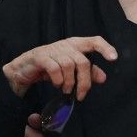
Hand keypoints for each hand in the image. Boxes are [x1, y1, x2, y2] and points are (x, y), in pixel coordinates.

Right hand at [2, 36, 117, 99]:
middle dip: (84, 81)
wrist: (23, 69)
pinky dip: (58, 79)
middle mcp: (67, 45)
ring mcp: (53, 49)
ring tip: (66, 90)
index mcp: (77, 44)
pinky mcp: (40, 57)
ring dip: (69, 82)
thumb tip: (103, 78)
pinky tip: (57, 85)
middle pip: (83, 62)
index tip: (114, 59)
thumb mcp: (72, 70)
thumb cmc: (51, 68)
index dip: (105, 48)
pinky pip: (54, 67)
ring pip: (69, 65)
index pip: (94, 41)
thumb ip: (88, 72)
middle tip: (81, 95)